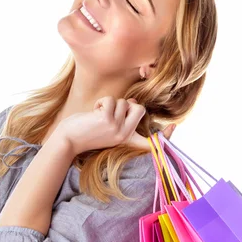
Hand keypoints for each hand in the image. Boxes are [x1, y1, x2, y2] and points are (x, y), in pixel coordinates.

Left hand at [57, 96, 175, 154]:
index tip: (173, 127)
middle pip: (139, 109)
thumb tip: (134, 102)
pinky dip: (100, 103)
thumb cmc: (86, 132)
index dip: (164, 135)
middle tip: (111, 113)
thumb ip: (123, 117)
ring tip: (98, 116)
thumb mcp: (108, 127)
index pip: (149, 141)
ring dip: (109, 104)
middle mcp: (125, 136)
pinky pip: (110, 100)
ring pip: (123, 102)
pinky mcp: (107, 120)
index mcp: (127, 140)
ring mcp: (117, 128)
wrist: (68, 140)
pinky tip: (93, 114)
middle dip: (126, 104)